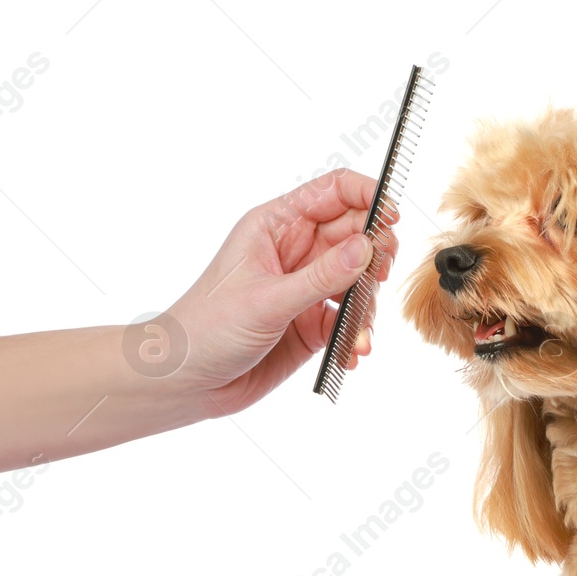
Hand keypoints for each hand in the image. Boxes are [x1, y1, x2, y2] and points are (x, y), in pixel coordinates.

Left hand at [168, 169, 396, 414]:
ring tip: (358, 336)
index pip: (333, 192)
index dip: (367, 197)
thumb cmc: (207, 330)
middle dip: (375, 257)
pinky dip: (354, 337)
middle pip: (355, 236)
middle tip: (378, 279)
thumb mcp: (267, 300)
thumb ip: (321, 276)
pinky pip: (347, 321)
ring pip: (357, 282)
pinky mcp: (310, 324)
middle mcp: (294, 252)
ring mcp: (304, 288)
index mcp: (275, 226)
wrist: (186, 383)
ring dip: (365, 307)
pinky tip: (350, 354)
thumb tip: (367, 246)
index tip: (390, 219)